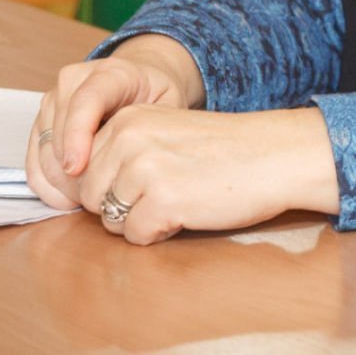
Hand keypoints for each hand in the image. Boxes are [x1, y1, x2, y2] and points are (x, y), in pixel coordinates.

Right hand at [26, 35, 202, 208]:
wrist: (140, 79)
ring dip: (61, 182)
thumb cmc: (156, 95)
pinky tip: (69, 198)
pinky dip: (47, 184)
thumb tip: (136, 164)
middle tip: (98, 198)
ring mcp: (53, 99)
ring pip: (43, 149)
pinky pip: (33, 158)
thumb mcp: (169, 104)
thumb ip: (154, 128)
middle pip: (58, 131)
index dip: (76, 136)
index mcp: (110, 73)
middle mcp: (74, 81)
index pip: (85, 101)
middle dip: (73, 172)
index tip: (77, 168)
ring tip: (90, 199)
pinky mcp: (42, 119)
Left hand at [79, 105, 340, 244]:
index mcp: (127, 118)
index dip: (110, 185)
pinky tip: (186, 212)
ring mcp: (143, 169)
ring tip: (176, 201)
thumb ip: (124, 149)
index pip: (84, 167)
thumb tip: (81, 188)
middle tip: (163, 194)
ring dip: (138, 219)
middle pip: (90, 195)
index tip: (144, 184)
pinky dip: (157, 233)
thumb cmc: (223, 150)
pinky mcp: (162, 200)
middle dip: (120, 205)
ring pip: (109, 218)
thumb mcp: (163, 132)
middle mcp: (128, 138)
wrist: (274, 155)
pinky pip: (134, 235)